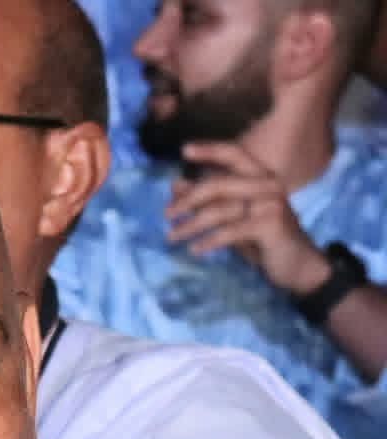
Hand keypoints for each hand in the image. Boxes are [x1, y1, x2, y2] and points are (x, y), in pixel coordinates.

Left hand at [165, 140, 331, 295]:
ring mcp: (271, 203)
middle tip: (166, 214)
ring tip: (171, 237)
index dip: (210, 150)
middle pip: (219, 184)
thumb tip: (176, 184)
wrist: (296, 264)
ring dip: (190, 225)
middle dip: (188, 200)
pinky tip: (195, 250)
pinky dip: (209, 241)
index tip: (184, 150)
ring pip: (220, 210)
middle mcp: (268, 184)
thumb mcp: (231, 218)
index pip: (235, 154)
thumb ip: (207, 201)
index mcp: (260, 177)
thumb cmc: (261, 240)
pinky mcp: (270, 224)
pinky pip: (230, 231)